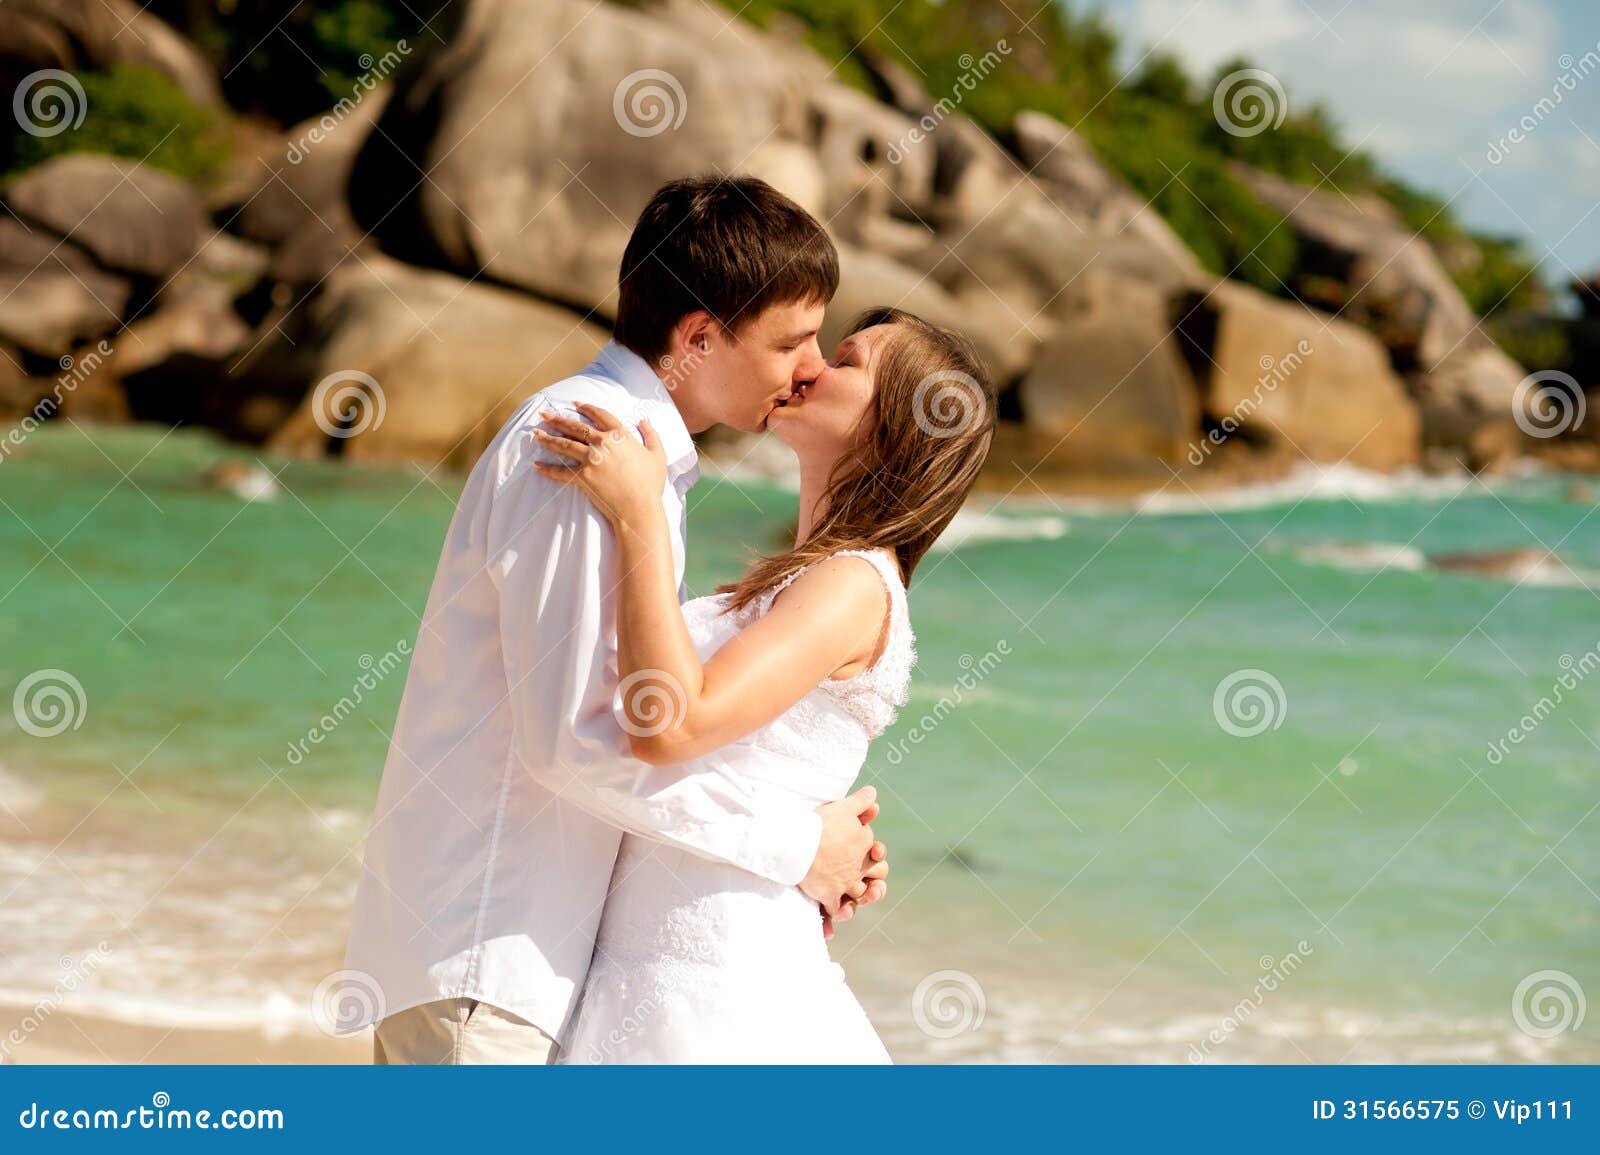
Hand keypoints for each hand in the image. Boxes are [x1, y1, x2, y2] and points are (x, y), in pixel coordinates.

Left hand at [534, 402, 666, 526]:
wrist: (640, 508)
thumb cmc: (651, 484)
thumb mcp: (657, 455)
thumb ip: (651, 434)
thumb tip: (644, 420)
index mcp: (619, 435)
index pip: (599, 415)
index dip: (586, 408)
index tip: (574, 404)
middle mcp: (602, 443)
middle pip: (575, 427)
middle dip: (558, 419)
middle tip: (544, 415)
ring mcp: (591, 460)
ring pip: (564, 445)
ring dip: (548, 438)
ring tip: (536, 433)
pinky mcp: (582, 477)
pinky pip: (560, 471)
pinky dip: (547, 469)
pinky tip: (537, 465)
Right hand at [801, 786, 888, 919]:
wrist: (797, 843)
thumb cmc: (819, 823)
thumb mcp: (843, 807)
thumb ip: (860, 802)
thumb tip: (874, 794)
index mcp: (865, 846)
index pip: (877, 853)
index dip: (875, 853)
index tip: (871, 850)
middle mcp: (859, 866)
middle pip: (876, 877)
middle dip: (875, 880)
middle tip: (871, 883)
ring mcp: (845, 883)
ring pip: (859, 895)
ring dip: (859, 899)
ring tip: (853, 902)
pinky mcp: (829, 895)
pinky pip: (835, 910)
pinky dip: (835, 914)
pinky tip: (834, 919)